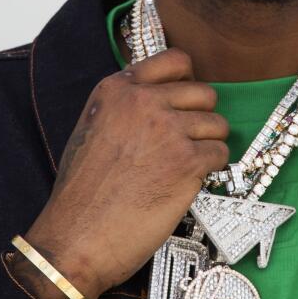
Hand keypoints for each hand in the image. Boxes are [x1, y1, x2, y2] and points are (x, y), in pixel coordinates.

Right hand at [14, 49, 228, 298]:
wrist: (76, 238)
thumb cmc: (82, 192)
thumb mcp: (93, 129)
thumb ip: (126, 106)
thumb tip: (164, 97)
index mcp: (117, 89)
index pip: (176, 60)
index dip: (187, 82)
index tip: (185, 101)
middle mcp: (144, 102)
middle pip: (204, 93)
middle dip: (201, 118)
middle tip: (187, 142)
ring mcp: (168, 129)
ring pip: (217, 124)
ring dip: (208, 145)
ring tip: (186, 166)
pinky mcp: (187, 161)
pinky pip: (220, 154)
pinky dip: (212, 169)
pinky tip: (190, 181)